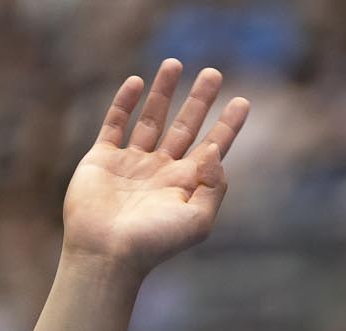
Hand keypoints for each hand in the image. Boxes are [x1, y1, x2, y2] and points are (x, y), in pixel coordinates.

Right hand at [62, 61, 250, 279]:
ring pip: (151, 119)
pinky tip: (137, 82)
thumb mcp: (198, 220)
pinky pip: (115, 124)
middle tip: (215, 73)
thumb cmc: (155, 243)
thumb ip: (214, 186)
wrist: (107, 253)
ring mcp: (131, 163)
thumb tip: (216, 151)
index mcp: (186, 184)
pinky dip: (124, 102)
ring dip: (164, 92)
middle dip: (200, 100)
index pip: (213, 148)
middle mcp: (161, 171)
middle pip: (185, 127)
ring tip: (175, 62)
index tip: (243, 101)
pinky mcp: (102, 159)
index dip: (228, 125)